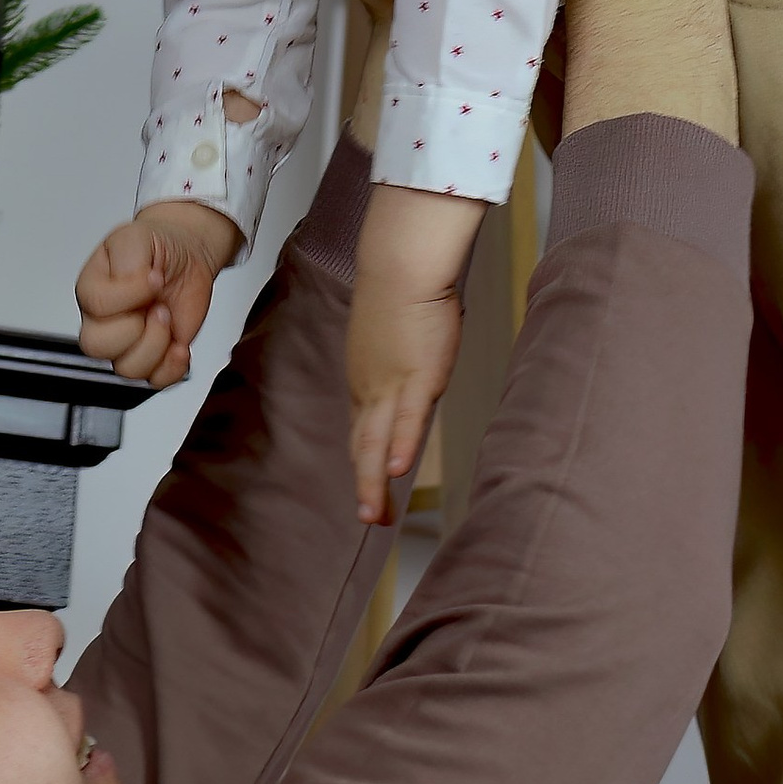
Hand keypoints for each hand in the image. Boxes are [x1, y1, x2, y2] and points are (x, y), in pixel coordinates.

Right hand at [77, 199, 241, 386]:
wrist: (186, 256)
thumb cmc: (156, 247)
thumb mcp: (135, 236)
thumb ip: (126, 256)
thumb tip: (130, 283)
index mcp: (92, 290)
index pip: (96, 305)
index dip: (128, 295)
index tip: (152, 277)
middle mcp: (104, 320)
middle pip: (97, 346)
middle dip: (136, 327)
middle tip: (157, 305)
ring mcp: (128, 342)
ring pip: (126, 369)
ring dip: (156, 344)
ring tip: (167, 317)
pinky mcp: (153, 357)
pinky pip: (153, 381)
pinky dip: (172, 367)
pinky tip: (178, 344)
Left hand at [348, 184, 480, 523]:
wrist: (400, 265)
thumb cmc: (403, 292)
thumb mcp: (397, 336)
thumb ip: (401, 359)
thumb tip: (411, 362)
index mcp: (365, 379)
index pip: (364, 430)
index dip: (366, 463)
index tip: (370, 487)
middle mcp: (370, 388)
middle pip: (365, 447)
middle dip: (367, 486)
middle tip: (371, 518)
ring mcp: (391, 385)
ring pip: (378, 443)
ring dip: (374, 483)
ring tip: (375, 516)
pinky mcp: (418, 376)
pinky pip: (408, 418)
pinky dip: (402, 445)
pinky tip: (400, 472)